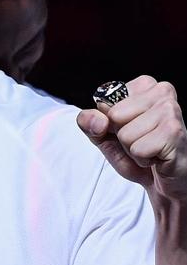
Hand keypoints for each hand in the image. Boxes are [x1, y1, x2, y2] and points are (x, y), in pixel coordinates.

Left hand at [76, 76, 186, 202]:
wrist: (165, 180)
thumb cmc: (139, 151)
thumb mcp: (103, 135)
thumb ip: (89, 122)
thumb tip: (98, 119)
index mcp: (144, 85)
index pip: (104, 101)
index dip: (108, 121)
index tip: (128, 127)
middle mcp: (161, 92)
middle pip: (114, 116)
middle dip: (121, 135)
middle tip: (141, 140)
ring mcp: (170, 111)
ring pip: (125, 134)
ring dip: (133, 149)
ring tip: (150, 148)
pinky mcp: (174, 132)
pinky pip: (138, 150)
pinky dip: (143, 159)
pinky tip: (158, 157)